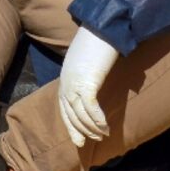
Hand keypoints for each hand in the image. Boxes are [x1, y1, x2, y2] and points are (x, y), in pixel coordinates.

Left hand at [58, 27, 119, 147]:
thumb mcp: (86, 62)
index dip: (71, 125)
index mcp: (65, 79)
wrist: (101, 29)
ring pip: (80, 115)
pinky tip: (105, 127)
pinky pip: (90, 108)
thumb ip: (86, 74)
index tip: (78, 140)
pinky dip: (97, 120)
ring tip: (103, 135)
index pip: (64, 108)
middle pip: (71, 114)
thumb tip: (95, 83)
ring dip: (92, 128)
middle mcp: (66, 83)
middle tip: (91, 141)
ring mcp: (75, 84)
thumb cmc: (96, 43)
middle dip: (80, 130)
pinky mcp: (87, 83)